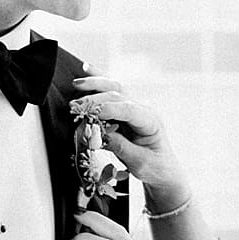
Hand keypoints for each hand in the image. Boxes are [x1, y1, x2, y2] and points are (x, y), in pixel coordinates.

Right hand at [71, 73, 191, 207]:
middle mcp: (143, 110)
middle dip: (96, 99)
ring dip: (95, 84)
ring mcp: (134, 109)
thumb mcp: (140, 163)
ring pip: (115, 88)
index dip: (109, 109)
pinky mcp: (124, 111)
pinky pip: (111, 93)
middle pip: (119, 96)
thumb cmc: (156, 168)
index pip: (129, 109)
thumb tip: (101, 134)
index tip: (91, 113)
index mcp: (151, 121)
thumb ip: (122, 148)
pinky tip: (86, 68)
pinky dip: (98, 81)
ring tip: (77, 84)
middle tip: (75, 107)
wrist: (163, 171)